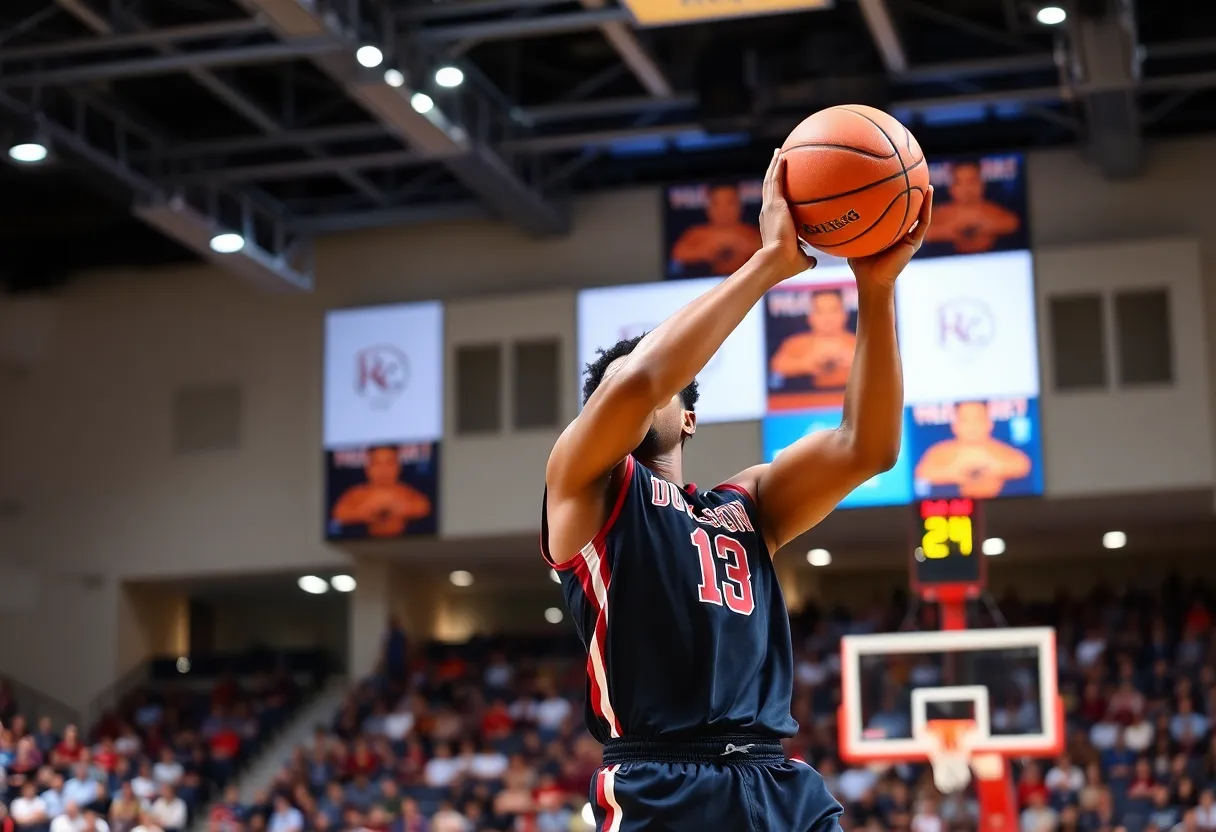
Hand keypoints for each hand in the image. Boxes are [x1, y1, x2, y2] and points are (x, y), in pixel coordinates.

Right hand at [758, 149, 816, 280]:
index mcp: (772, 223)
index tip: (781, 187)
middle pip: (769, 188)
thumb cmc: (787, 265)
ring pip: (770, 181)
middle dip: (773, 174)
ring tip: (779, 153)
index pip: (774, 204)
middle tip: (778, 161)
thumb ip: (807, 257)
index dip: (776, 194)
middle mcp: (768, 212)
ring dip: (774, 166)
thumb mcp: (800, 260)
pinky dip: (777, 167)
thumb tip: (815, 261)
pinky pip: (775, 180)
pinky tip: (782, 156)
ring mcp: (769, 207)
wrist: (776, 261)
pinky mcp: (774, 204)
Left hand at [848, 186, 933, 288]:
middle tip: (912, 176)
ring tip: (925, 180)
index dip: (896, 198)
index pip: (894, 213)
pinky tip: (927, 192)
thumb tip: (836, 210)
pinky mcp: (914, 241)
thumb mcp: (855, 239)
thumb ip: (851, 226)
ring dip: (924, 198)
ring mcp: (909, 237)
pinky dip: (926, 207)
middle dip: (911, 194)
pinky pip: (923, 221)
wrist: (872, 280)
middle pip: (908, 211)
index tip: (894, 181)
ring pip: (919, 214)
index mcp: (889, 233)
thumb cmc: (860, 264)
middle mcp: (901, 234)